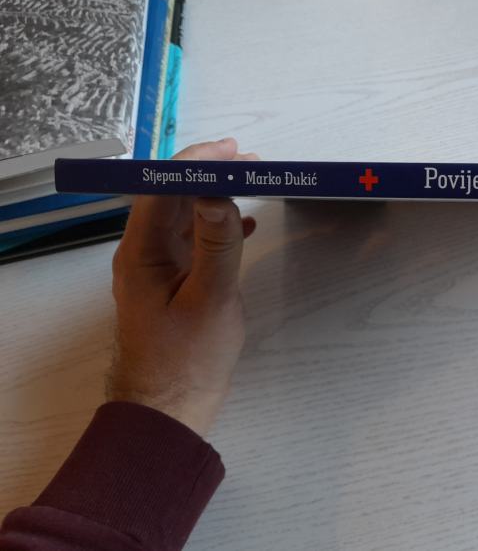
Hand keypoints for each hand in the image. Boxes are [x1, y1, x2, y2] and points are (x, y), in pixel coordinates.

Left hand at [107, 138, 257, 435]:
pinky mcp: (173, 283)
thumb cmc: (188, 360)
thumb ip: (216, 245)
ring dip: (215, 195)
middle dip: (208, 172)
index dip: (195, 161)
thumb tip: (218, 193)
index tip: (232, 149)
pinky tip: (245, 223)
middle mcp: (143, 253)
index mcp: (142, 252)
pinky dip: (217, 225)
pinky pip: (192, 241)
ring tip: (253, 181)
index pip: (162, 188)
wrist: (169, 409)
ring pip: (184, 216)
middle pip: (171, 197)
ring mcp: (157, 268)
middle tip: (251, 160)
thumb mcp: (210, 300)